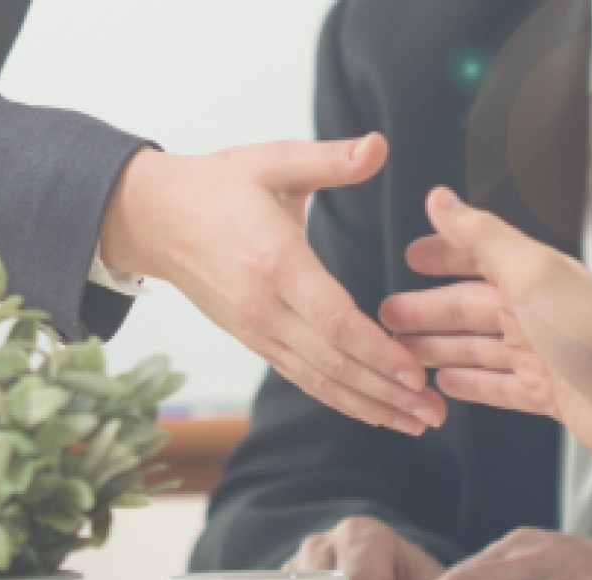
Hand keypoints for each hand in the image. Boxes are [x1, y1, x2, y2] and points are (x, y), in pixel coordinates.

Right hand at [100, 139, 446, 434]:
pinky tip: (371, 410)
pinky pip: (301, 375)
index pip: (333, 321)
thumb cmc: (217, 188)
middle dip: (387, 393)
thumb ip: (329, 160)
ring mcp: (256, 330)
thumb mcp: (272, 161)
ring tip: (415, 423)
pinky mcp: (253, 340)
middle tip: (434, 413)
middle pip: (332, 363)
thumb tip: (378, 145)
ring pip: (318, 379)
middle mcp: (264, 308)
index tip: (417, 372)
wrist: (157, 221)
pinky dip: (338, 398)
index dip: (377, 352)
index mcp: (276, 263)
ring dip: (368, 405)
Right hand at [378, 187, 591, 474]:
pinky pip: (495, 386)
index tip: (412, 254)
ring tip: (403, 351)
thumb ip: (482, 237)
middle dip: (425, 310)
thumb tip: (442, 200)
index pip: (477, 257)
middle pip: (466, 308)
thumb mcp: (532, 274)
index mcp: (532, 276)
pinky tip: (446, 383)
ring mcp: (540, 354)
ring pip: (474, 348)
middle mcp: (535, 312)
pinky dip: (468, 384)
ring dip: (436, 347)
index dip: (442, 254)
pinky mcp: (546, 394)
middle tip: (388, 316)